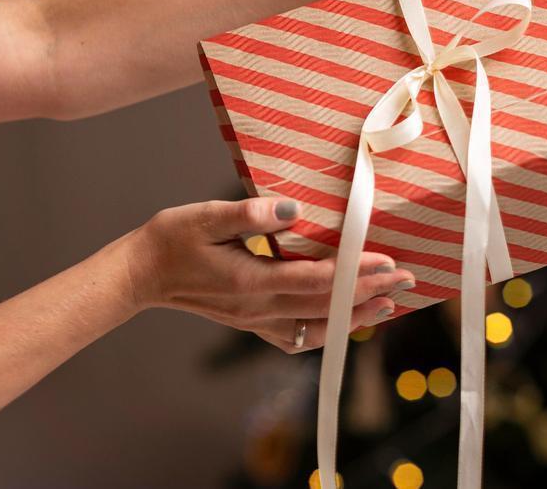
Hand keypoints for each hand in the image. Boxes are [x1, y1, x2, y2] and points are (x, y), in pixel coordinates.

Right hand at [127, 197, 413, 352]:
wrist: (139, 274)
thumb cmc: (170, 238)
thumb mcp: (205, 215)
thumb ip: (250, 213)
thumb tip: (294, 209)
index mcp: (250, 283)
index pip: (315, 282)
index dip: (355, 274)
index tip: (388, 262)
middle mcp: (257, 310)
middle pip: (325, 308)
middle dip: (370, 293)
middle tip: (408, 279)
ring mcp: (255, 322)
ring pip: (316, 329)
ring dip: (355, 317)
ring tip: (389, 303)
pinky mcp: (252, 324)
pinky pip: (297, 337)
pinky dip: (327, 330)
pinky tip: (344, 320)